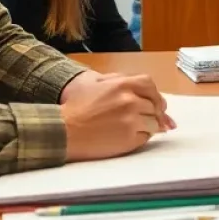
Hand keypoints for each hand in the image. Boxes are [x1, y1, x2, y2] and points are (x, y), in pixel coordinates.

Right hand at [61, 74, 175, 161]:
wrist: (63, 131)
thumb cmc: (76, 106)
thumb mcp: (96, 83)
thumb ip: (121, 80)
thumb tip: (144, 89)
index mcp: (123, 85)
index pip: (150, 85)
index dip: (154, 94)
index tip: (155, 102)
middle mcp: (131, 101)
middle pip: (154, 105)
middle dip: (152, 111)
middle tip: (147, 118)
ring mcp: (131, 120)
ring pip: (153, 122)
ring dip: (148, 125)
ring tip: (135, 128)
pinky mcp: (129, 139)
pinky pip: (145, 137)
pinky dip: (141, 137)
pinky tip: (129, 137)